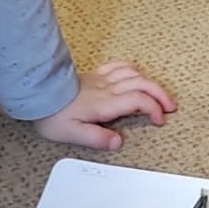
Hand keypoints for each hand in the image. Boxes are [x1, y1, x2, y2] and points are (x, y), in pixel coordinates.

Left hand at [33, 60, 176, 149]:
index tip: (160, 120)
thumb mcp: (71, 133)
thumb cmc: (52, 114)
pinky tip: (137, 76)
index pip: (138, 100)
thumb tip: (117, 142)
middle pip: (143, 83)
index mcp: (105, 103)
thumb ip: (96, 138)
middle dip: (161, 94)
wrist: (37, 92)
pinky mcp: (95, 76)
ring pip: (134, 73)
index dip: (154, 109)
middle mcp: (107, 88)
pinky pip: (119, 66)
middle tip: (171, 107)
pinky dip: (133, 70)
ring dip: (151, 82)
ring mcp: (101, 80)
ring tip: (159, 94)